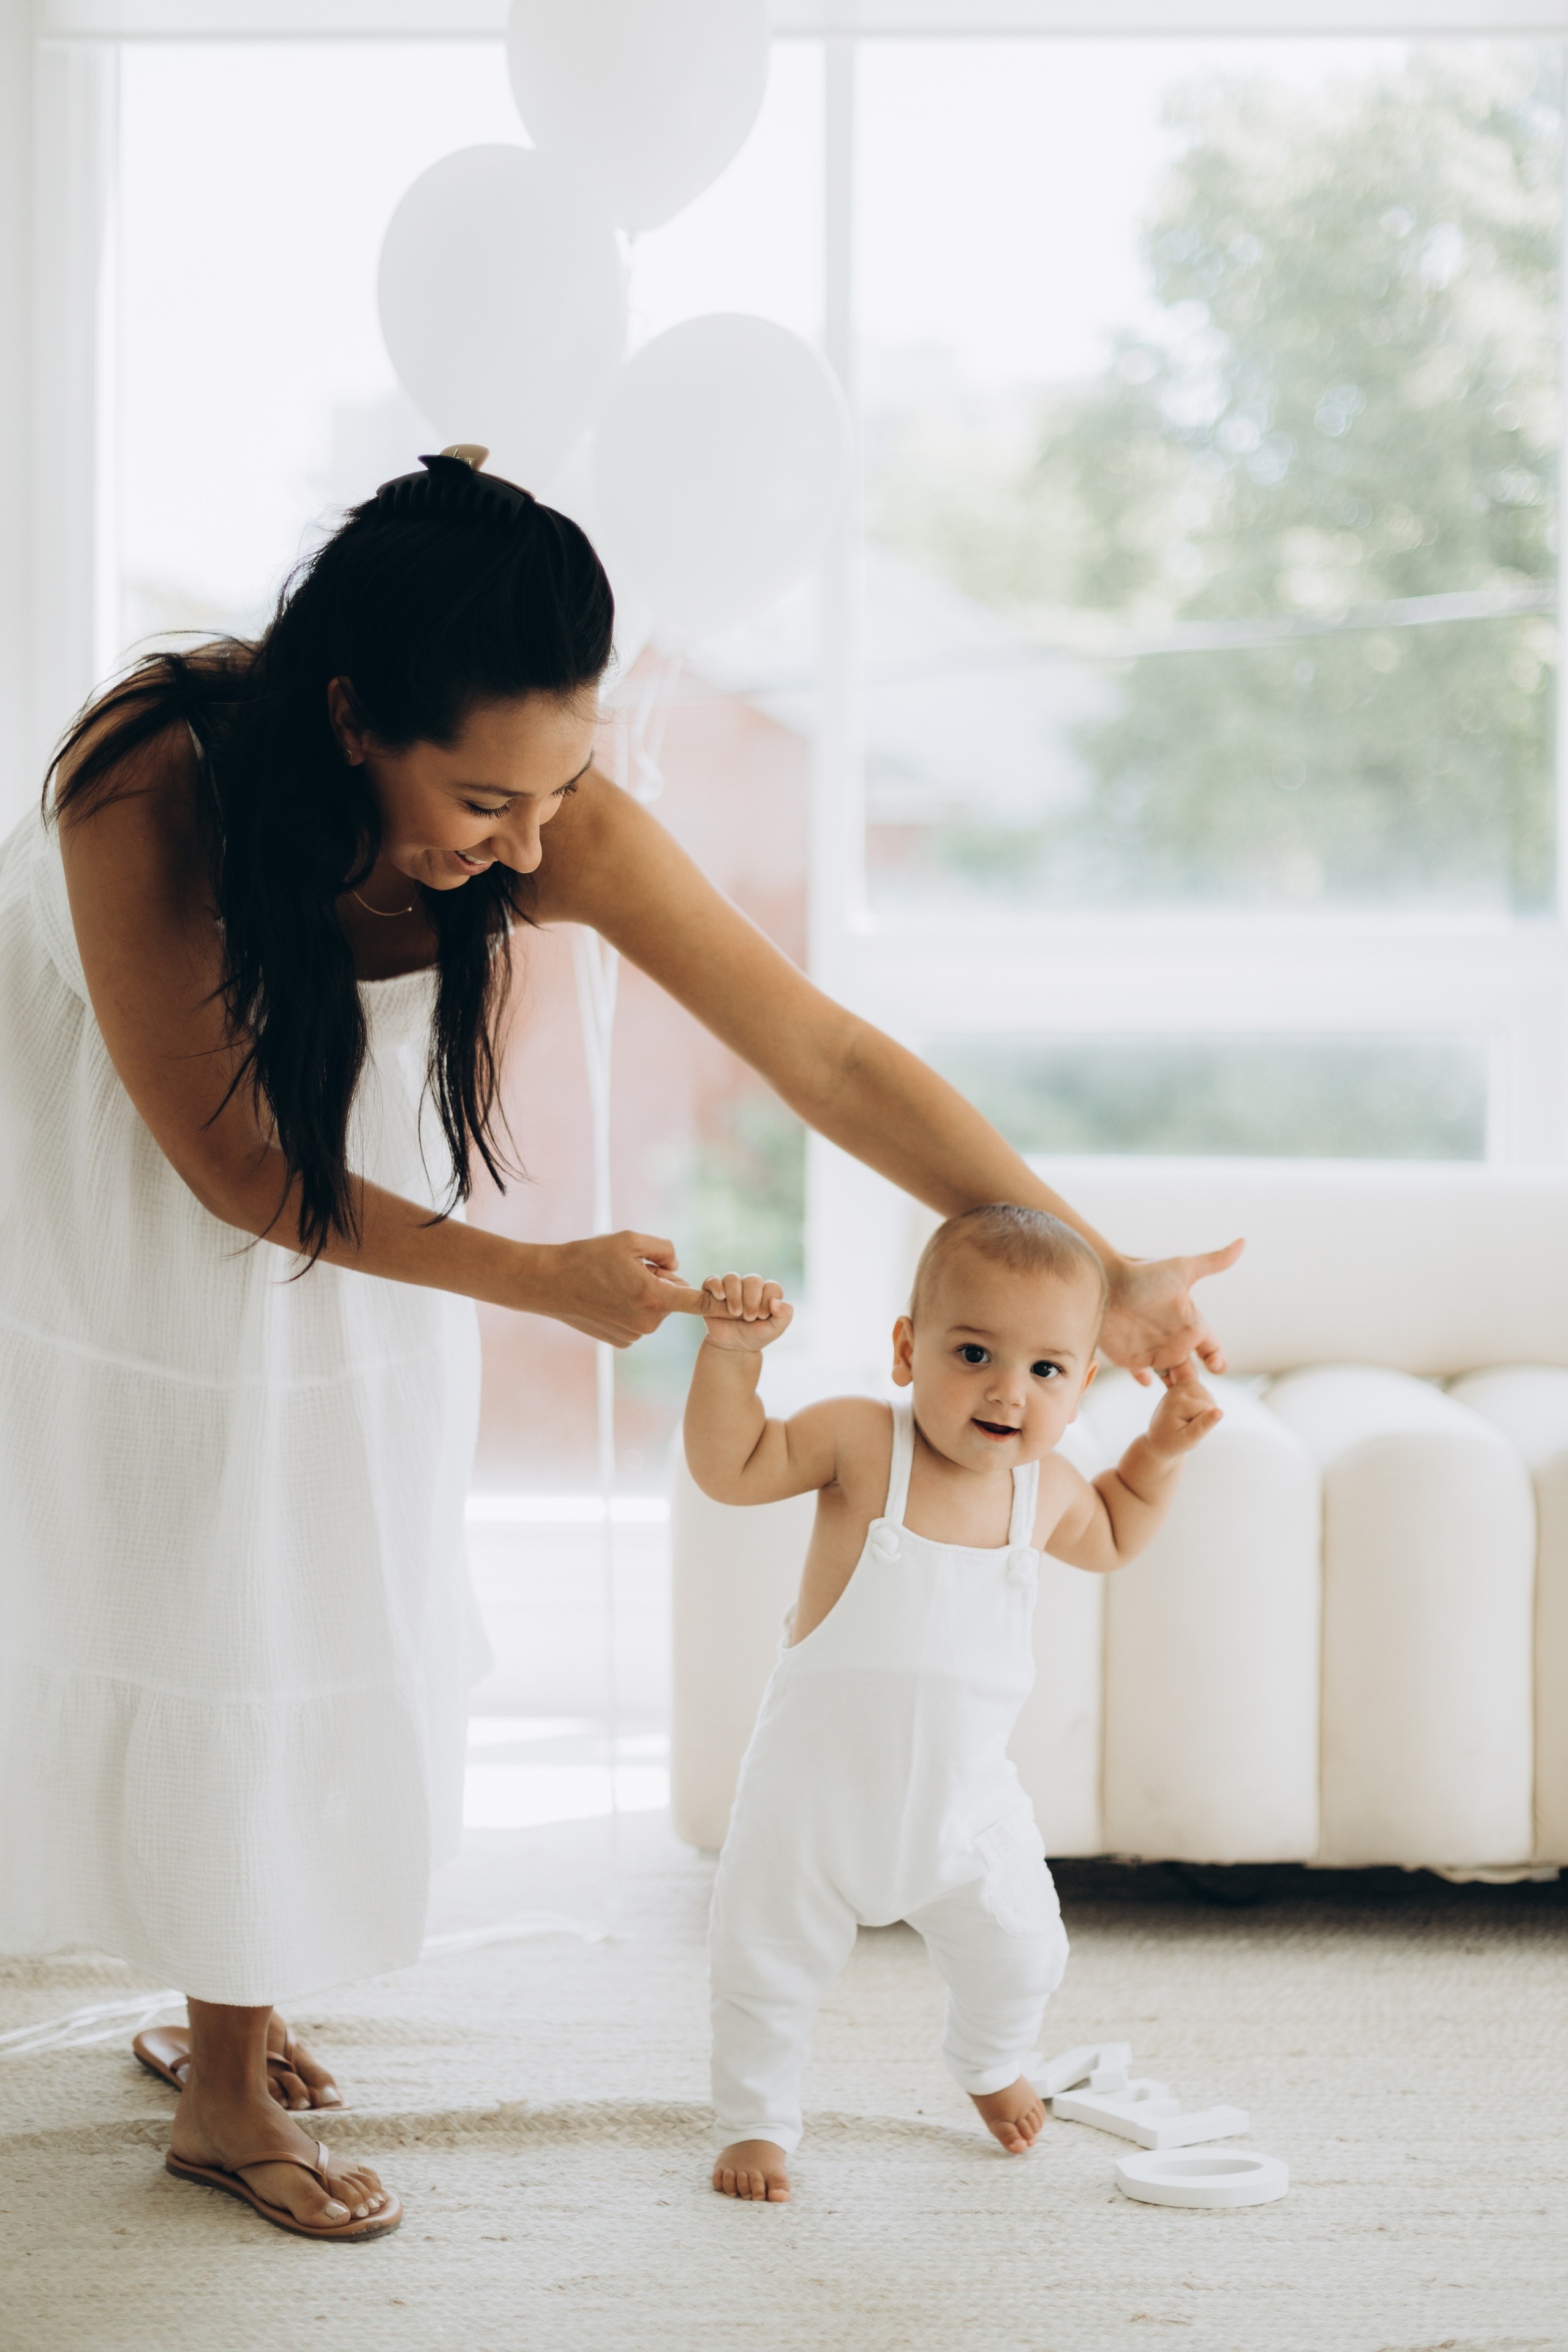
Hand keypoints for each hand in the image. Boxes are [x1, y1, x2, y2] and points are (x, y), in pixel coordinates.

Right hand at [519, 1231, 715, 1347]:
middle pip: (672, 1299)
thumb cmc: (588, 1257)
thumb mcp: (630, 1240)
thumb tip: (677, 1269)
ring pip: (655, 1310)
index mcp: (654, 1298)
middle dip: (660, 1282)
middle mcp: (648, 1323)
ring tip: (612, 1283)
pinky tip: (606, 1299)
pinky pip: (640, 1321)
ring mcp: (635, 1335)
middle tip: (628, 1269)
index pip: (700, 1303)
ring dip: (644, 1295)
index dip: (724, 1304)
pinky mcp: (622, 1342)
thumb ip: (664, 1249)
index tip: (747, 1312)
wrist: (548, 1283)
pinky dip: (630, 1309)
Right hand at [698, 1271, 793, 1352]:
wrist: (733, 1347)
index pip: (772, 1286)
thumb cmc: (755, 1336)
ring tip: (735, 1313)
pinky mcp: (713, 1292)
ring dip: (735, 1295)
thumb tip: (776, 1302)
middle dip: (752, 1299)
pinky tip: (721, 1297)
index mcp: (767, 1293)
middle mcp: (749, 1287)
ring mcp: (731, 1288)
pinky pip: (712, 1280)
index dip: (768, 1299)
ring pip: (732, 1278)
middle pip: (753, 1280)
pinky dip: (716, 1286)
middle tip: (749, 1318)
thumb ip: (784, 1315)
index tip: (763, 1317)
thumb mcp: (775, 1329)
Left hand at [1100, 1239, 1244, 1383]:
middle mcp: (1174, 1340)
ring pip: (1171, 1378)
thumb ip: (1213, 1262)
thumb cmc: (1144, 1275)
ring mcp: (1152, 1351)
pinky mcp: (1130, 1358)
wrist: (1104, 1282)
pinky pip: (1142, 1376)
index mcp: (1191, 1324)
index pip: (1212, 1349)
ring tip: (1180, 1398)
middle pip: (1193, 1370)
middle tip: (1199, 1394)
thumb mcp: (1182, 1269)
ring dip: (1177, 1389)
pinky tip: (1148, 1382)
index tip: (1217, 1367)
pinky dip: (1146, 1382)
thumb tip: (1243, 1241)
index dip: (1218, 1361)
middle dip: (1199, 1384)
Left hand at [1145, 1358, 1223, 1456]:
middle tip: (1188, 1426)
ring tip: (1189, 1419)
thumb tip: (1220, 1412)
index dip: (1204, 1423)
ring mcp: (1179, 1386)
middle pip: (1209, 1400)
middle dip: (1205, 1415)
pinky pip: (1203, 1392)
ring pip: (1208, 1395)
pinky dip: (1202, 1402)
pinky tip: (1190, 1411)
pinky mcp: (1182, 1386)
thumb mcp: (1188, 1440)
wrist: (1159, 1439)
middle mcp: (1177, 1390)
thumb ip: (1204, 1426)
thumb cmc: (1173, 1442)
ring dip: (1204, 1409)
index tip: (1187, 1430)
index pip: (1209, 1408)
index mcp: (1177, 1403)